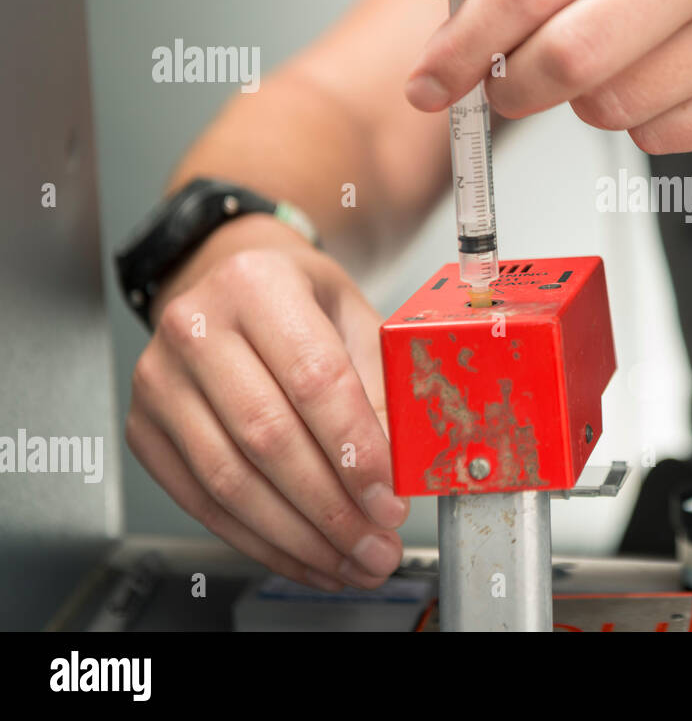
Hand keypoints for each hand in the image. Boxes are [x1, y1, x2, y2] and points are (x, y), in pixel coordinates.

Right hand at [125, 214, 408, 590]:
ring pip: (230, 479)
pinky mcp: (144, 429)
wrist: (231, 277)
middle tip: (376, 543)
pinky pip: (202, 501)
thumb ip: (380, 387)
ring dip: (297, 535)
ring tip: (349, 559)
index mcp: (257, 284)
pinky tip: (304, 554)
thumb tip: (401, 468)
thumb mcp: (356, 319)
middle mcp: (194, 327)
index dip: (354, 449)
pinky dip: (259, 540)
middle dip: (331, 507)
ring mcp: (159, 380)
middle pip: (267, 436)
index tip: (388, 497)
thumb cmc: (299, 298)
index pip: (312, 379)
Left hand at [404, 0, 691, 152]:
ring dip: (584, 101)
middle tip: (507, 86)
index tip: (428, 81)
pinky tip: (665, 77)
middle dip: (513, 87)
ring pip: (614, 110)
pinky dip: (640, 122)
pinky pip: (663, 139)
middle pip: (569, 58)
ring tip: (613, 59)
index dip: (463, 43)